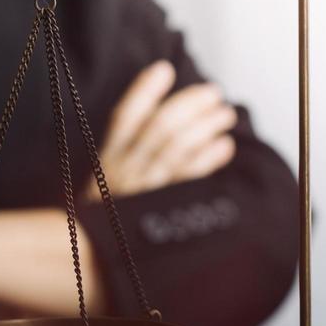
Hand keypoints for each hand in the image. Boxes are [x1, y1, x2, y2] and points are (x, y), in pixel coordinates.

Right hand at [96, 60, 237, 196]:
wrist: (100, 256)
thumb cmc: (110, 210)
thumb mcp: (106, 175)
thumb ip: (127, 144)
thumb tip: (159, 105)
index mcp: (109, 157)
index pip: (124, 116)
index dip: (144, 90)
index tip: (165, 69)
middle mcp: (125, 170)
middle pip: (159, 127)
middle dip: (190, 104)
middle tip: (213, 93)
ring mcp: (144, 189)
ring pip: (177, 147)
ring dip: (206, 126)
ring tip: (225, 115)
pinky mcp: (162, 208)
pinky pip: (189, 178)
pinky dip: (209, 158)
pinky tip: (224, 145)